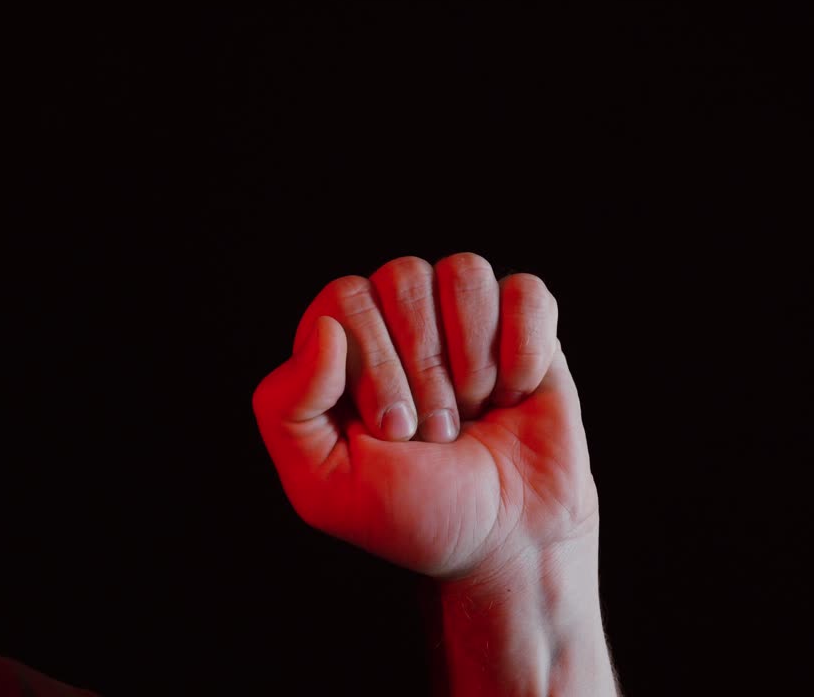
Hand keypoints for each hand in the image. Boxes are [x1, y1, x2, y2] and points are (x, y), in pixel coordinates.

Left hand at [252, 253, 598, 582]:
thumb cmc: (412, 516)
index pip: (344, 299)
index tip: (395, 434)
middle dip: (423, 368)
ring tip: (474, 410)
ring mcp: (463, 315)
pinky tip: (515, 393)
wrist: (506, 543)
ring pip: (463, 271)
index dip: (374, 364)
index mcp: (339, 348)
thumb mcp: (323, 485)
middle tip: (437, 433)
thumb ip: (286, 407)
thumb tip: (325, 328)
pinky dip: (523, 349)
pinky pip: (526, 291)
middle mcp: (397, 318)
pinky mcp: (526, 324)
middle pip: (402, 277)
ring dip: (472, 357)